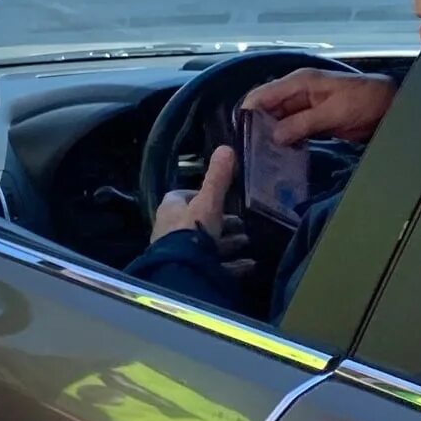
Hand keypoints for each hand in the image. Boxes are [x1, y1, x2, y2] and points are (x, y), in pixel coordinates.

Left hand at [149, 146, 254, 279]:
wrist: (181, 272)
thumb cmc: (192, 230)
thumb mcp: (209, 201)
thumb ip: (218, 178)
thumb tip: (226, 148)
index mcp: (171, 209)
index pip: (184, 196)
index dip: (203, 195)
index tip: (223, 197)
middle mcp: (170, 229)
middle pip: (197, 221)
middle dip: (221, 221)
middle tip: (242, 222)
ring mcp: (178, 253)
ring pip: (206, 244)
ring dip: (227, 242)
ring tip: (248, 241)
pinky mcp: (189, 272)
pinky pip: (212, 266)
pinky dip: (231, 264)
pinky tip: (250, 265)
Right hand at [239, 70, 396, 147]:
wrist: (390, 104)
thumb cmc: (365, 100)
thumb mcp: (333, 112)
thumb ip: (302, 123)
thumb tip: (275, 136)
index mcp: (300, 82)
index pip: (263, 94)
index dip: (248, 112)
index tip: (241, 135)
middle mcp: (297, 92)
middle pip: (267, 108)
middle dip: (257, 127)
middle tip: (251, 151)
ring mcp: (304, 106)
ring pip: (277, 120)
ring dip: (270, 136)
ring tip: (262, 156)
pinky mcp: (312, 120)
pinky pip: (291, 128)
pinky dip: (284, 139)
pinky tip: (280, 154)